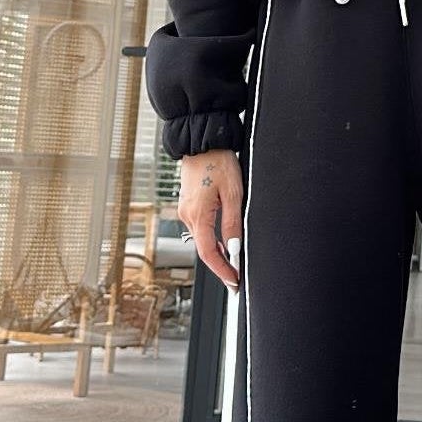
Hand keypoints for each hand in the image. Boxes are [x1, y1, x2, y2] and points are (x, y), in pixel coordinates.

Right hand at [178, 148, 242, 290]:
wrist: (203, 140)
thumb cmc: (218, 161)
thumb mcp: (233, 193)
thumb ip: (233, 223)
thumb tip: (234, 249)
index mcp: (198, 214)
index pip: (209, 252)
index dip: (222, 270)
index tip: (233, 281)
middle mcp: (188, 214)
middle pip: (204, 248)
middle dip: (220, 265)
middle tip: (235, 277)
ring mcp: (186, 209)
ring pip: (201, 238)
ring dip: (216, 252)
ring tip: (232, 262)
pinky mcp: (188, 203)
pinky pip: (199, 227)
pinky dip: (211, 238)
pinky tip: (223, 241)